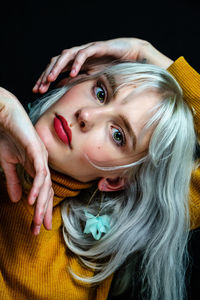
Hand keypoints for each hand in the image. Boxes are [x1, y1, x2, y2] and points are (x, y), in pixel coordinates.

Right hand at [0, 87, 52, 234]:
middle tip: (40, 229)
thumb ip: (13, 181)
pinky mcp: (36, 149)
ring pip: (46, 185)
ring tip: (37, 221)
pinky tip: (32, 200)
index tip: (38, 225)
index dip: (41, 208)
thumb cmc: (7, 136)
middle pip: (47, 191)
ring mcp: (41, 156)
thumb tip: (15, 199)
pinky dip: (36, 187)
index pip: (42, 191)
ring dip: (41, 203)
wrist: (4, 115)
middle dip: (43, 211)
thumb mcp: (8, 164)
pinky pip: (39, 171)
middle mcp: (43, 163)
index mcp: (37, 166)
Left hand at [32, 37, 173, 93]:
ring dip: (57, 67)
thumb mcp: (90, 77)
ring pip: (66, 56)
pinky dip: (77, 63)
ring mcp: (85, 50)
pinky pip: (83, 54)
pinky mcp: (96, 47)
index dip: (45, 79)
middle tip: (39, 88)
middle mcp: (77, 55)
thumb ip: (76, 80)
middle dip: (46, 75)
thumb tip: (60, 86)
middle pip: (56, 62)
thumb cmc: (110, 65)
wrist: (128, 54)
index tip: (37, 91)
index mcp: (74, 63)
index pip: (55, 70)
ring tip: (50, 79)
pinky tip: (72, 73)